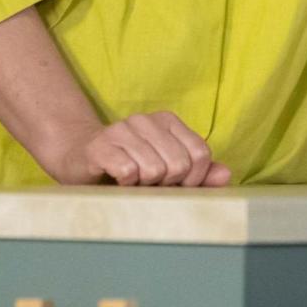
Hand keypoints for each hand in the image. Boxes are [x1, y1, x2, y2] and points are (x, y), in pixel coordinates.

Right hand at [52, 113, 232, 186]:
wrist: (80, 163)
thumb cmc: (131, 171)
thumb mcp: (169, 174)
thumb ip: (200, 175)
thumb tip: (226, 175)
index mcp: (167, 121)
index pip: (201, 153)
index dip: (194, 179)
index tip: (175, 184)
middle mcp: (145, 120)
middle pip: (179, 164)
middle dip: (167, 184)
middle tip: (149, 184)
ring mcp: (120, 130)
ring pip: (154, 170)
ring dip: (144, 186)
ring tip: (132, 182)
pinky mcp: (99, 146)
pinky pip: (128, 171)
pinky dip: (125, 184)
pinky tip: (117, 180)